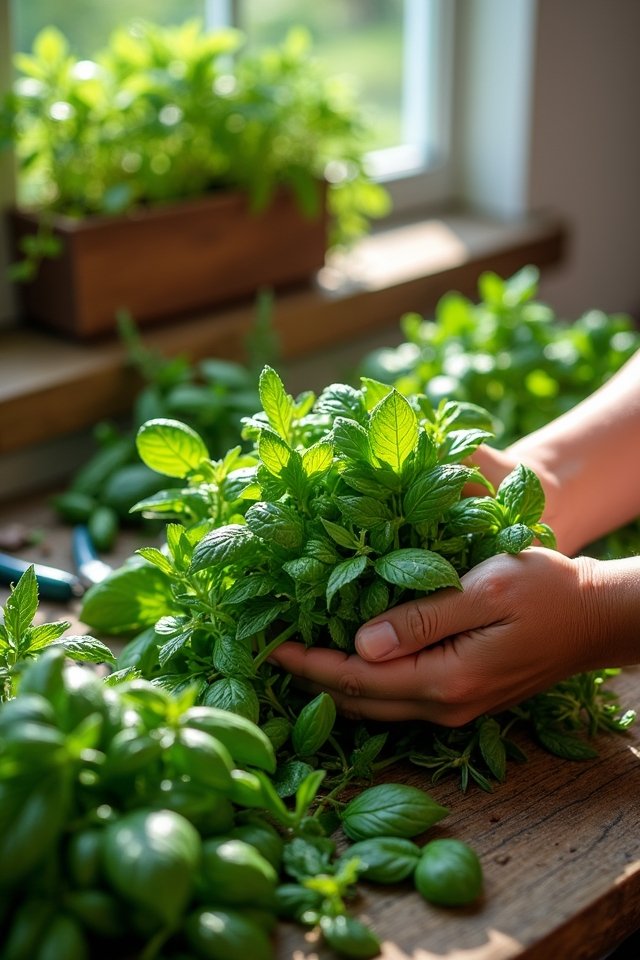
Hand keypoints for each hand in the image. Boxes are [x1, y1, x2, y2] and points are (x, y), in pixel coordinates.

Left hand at [269, 549, 612, 725]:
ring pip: (377, 706)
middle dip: (312, 679)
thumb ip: (423, 618)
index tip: (269, 645)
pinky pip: (398, 699)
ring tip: (299, 653)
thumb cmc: (546, 592)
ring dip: (336, 683)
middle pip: (360, 703)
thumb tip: (360, 645)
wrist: (595, 618)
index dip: (309, 665)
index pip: (357, 680)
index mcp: (445, 680)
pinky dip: (366, 682)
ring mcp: (454, 709)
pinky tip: (351, 657)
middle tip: (270, 649)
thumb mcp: (486, 590)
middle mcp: (444, 706)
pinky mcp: (462, 699)